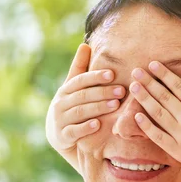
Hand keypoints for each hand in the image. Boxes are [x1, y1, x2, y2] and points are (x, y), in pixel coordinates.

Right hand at [46, 44, 125, 162]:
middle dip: (102, 92)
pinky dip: (85, 128)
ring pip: (80, 112)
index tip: (112, 74)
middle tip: (121, 91)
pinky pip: (74, 131)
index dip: (95, 76)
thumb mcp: (73, 89)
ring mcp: (61, 120)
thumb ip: (79, 69)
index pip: (80, 80)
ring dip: (98, 107)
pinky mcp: (63, 136)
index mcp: (66, 90)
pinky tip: (98, 124)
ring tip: (115, 105)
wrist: (59, 135)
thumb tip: (85, 45)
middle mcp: (61, 103)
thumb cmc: (72, 107)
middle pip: (83, 95)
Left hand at [129, 61, 180, 174]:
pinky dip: (147, 126)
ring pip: (158, 114)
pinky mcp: (178, 151)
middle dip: (149, 82)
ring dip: (144, 99)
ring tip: (133, 88)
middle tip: (136, 71)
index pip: (177, 86)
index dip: (163, 74)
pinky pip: (158, 137)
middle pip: (164, 97)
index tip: (152, 64)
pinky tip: (138, 115)